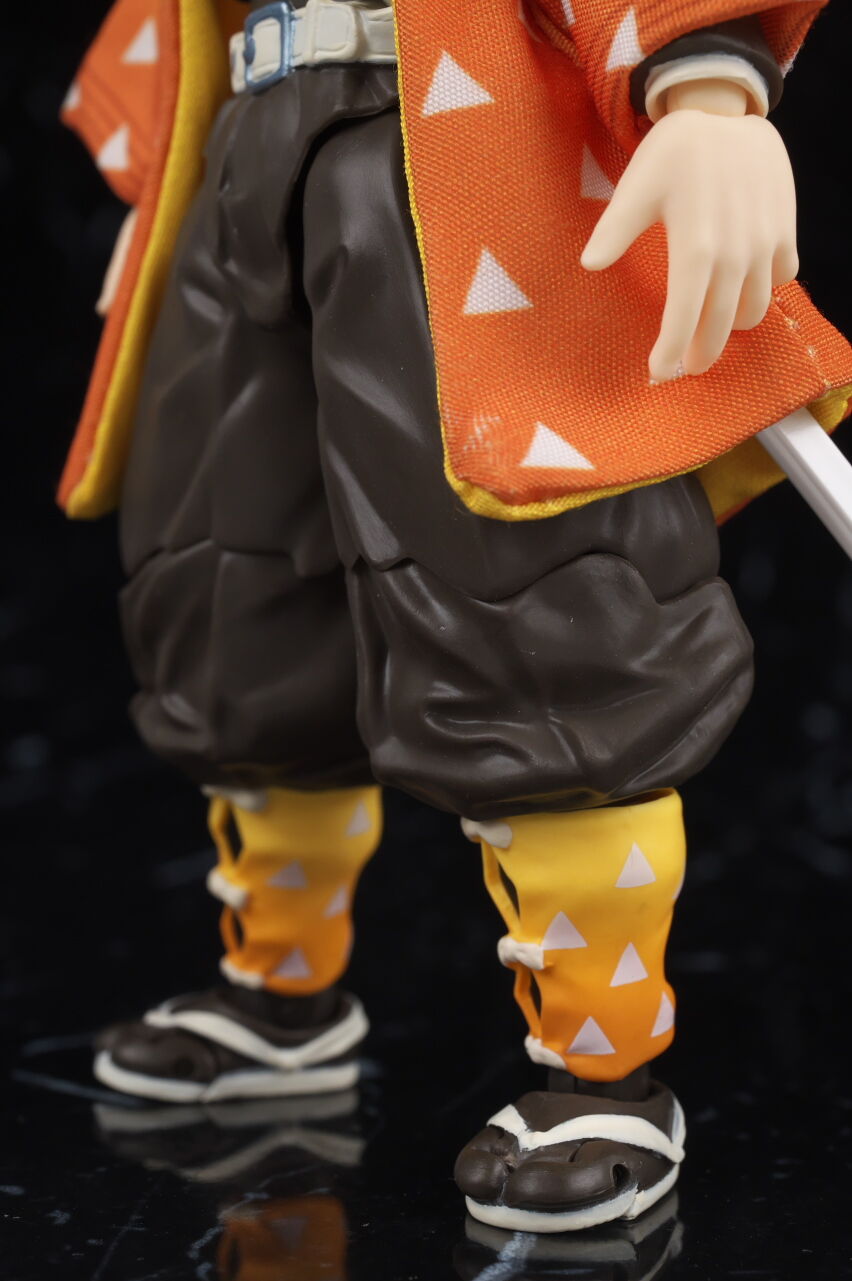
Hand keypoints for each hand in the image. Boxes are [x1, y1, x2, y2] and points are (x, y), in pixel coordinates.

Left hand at [581, 107, 798, 382]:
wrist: (727, 110)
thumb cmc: (675, 150)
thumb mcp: (637, 185)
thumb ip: (614, 229)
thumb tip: (589, 264)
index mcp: (695, 247)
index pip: (683, 318)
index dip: (670, 353)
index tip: (657, 374)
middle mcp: (735, 253)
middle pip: (721, 327)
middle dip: (699, 356)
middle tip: (681, 367)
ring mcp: (765, 244)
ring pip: (754, 310)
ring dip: (731, 328)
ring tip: (709, 329)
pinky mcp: (785, 231)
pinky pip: (781, 280)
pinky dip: (762, 292)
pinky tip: (740, 290)